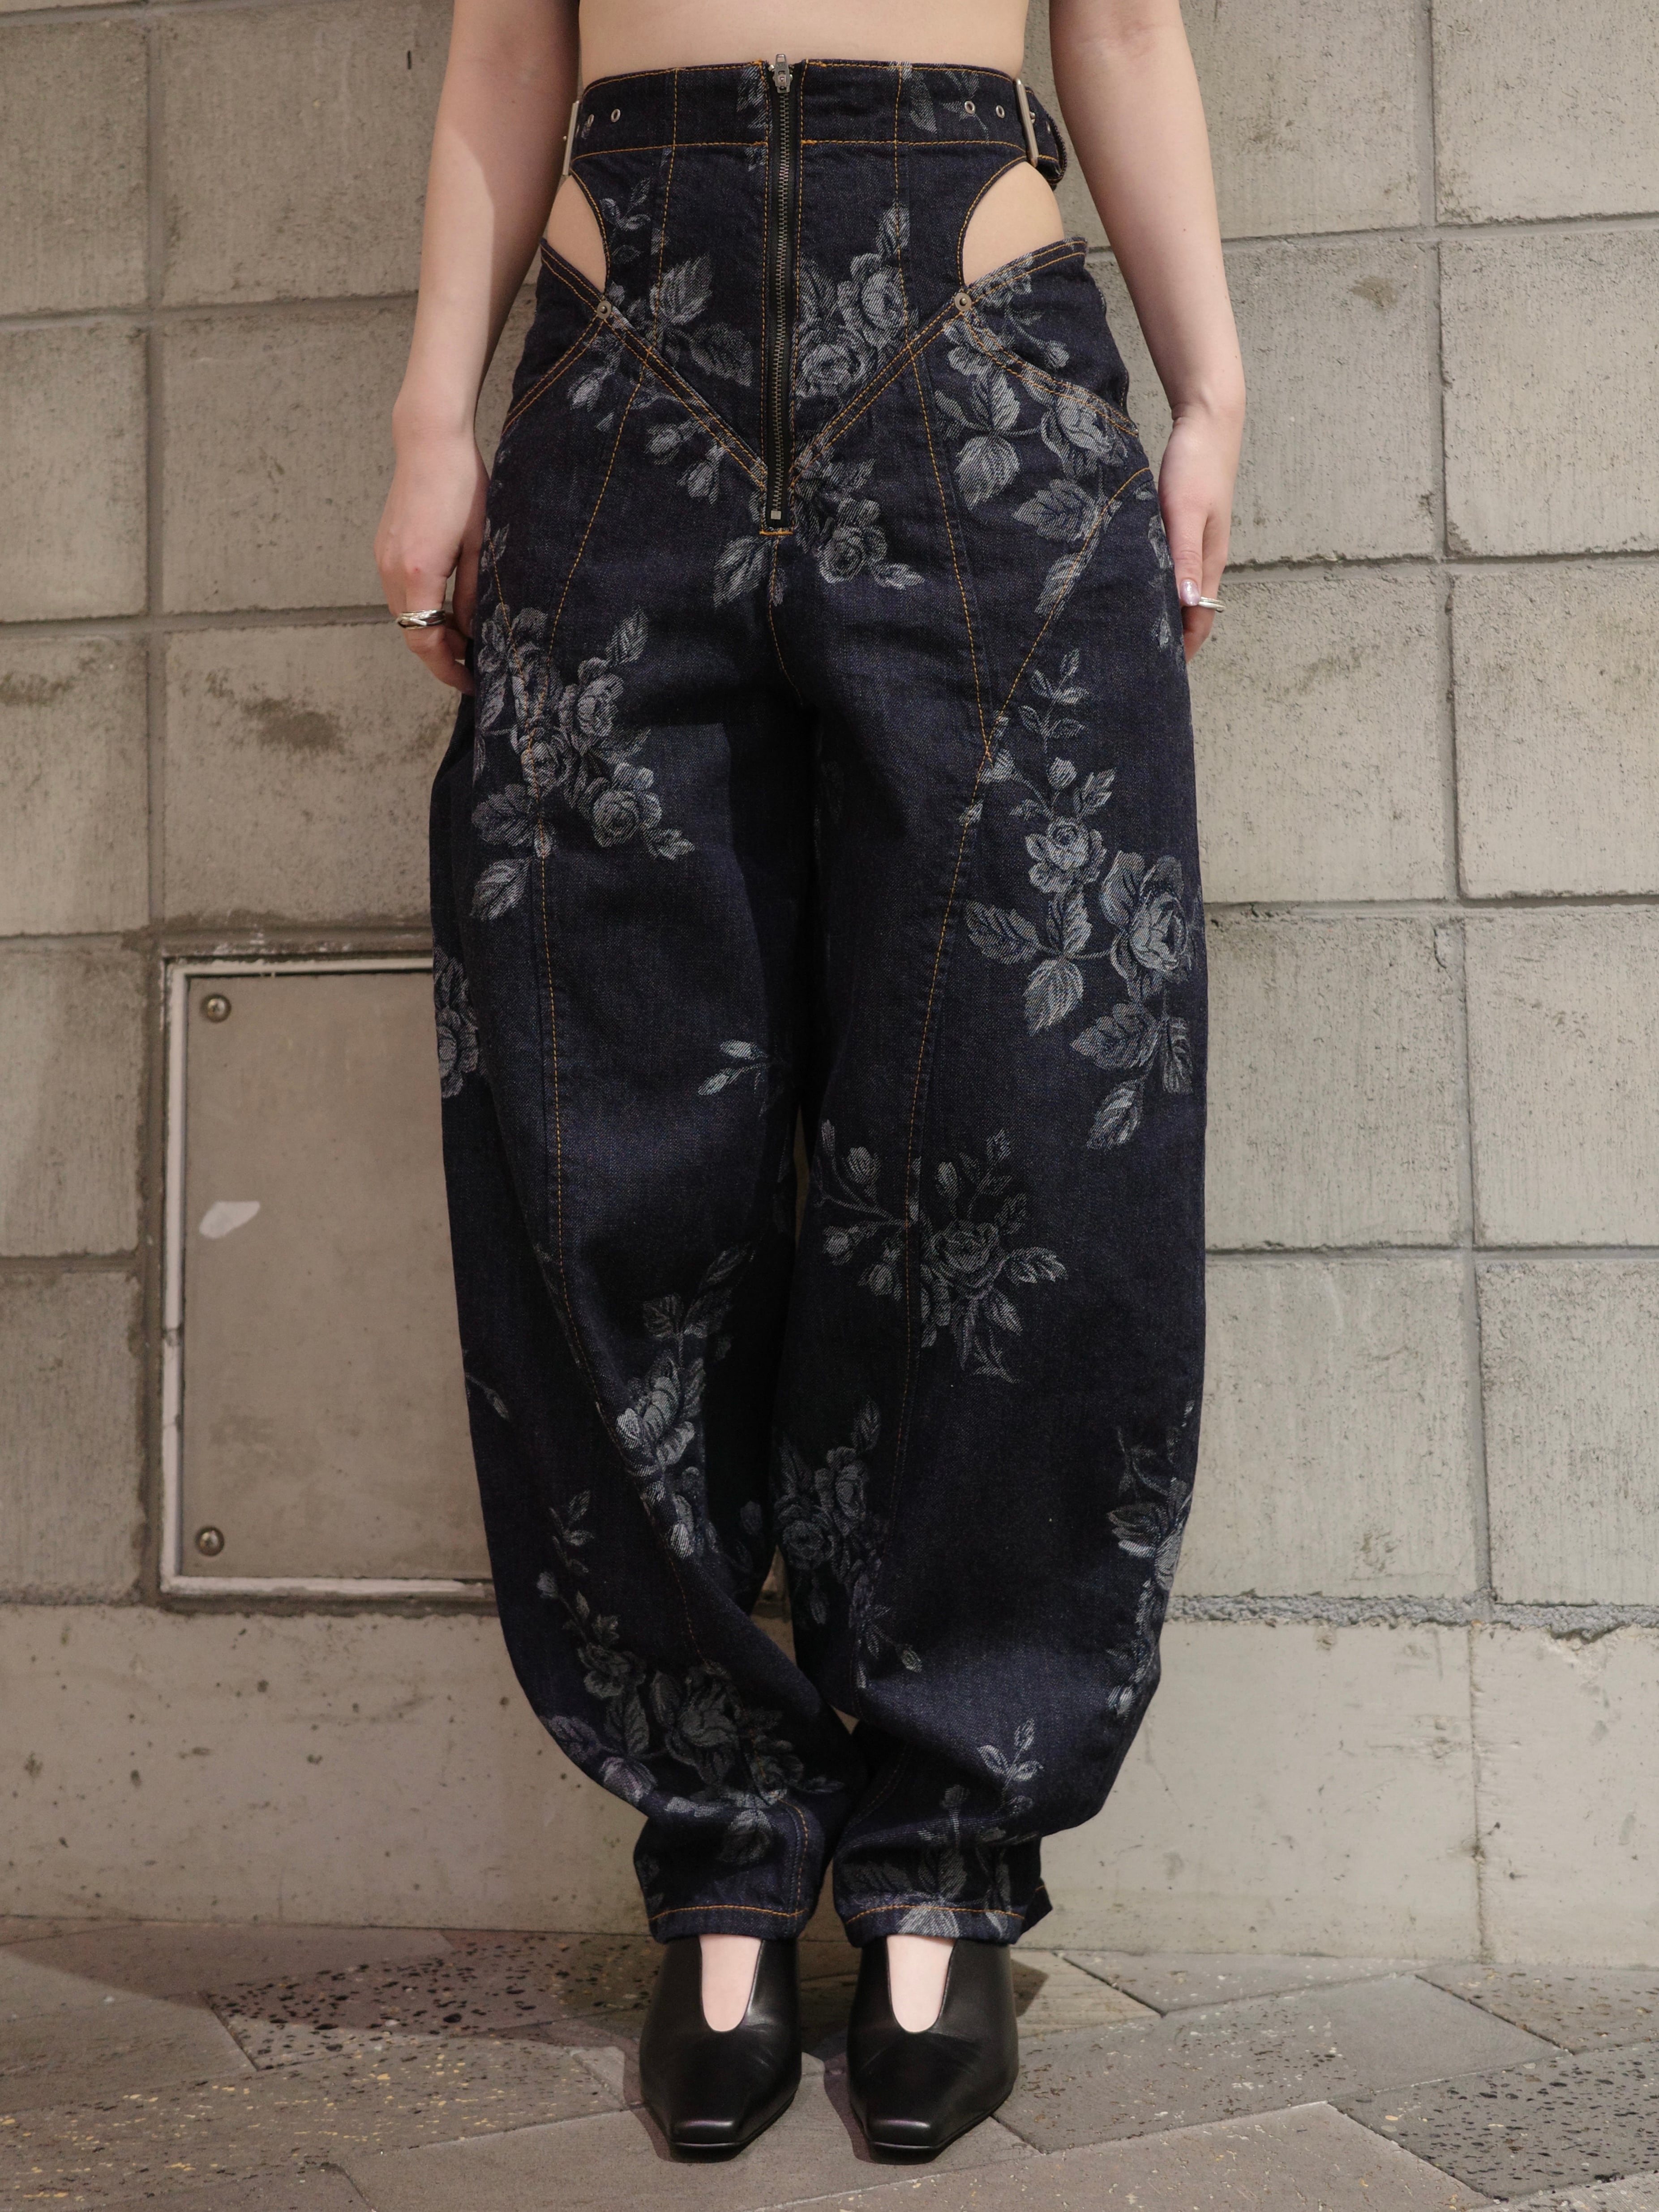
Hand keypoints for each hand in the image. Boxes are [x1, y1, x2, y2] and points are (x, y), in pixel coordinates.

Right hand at [374, 420, 487, 694]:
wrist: (429, 442)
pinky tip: (445, 608)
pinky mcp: (384, 547)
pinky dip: (421, 609)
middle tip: (473, 664)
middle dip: (441, 655)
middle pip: (411, 632)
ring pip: (404, 614)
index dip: (447, 669)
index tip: (469, 682)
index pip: (424, 640)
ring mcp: (383, 557)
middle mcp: (392, 569)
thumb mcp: (480, 545)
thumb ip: (473, 594)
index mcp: (419, 572)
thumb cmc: (463, 486)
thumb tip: (473, 634)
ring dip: (430, 632)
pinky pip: (400, 593)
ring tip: (464, 639)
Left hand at [1157, 397, 1241, 661]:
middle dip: (1169, 640)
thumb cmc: (1195, 465)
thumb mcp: (1185, 512)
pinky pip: (1169, 569)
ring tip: (1130, 634)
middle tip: (1137, 664)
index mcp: (1208, 562)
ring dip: (1162, 614)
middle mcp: (1202, 559)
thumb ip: (1184, 556)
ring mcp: (1193, 543)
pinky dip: (1155, 586)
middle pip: (1190, 612)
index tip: (1159, 676)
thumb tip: (1188, 603)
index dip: (1183, 650)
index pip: (1200, 621)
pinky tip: (1131, 588)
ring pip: (1179, 591)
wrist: (1207, 421)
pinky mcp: (1181, 527)